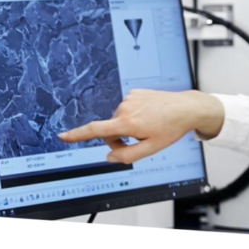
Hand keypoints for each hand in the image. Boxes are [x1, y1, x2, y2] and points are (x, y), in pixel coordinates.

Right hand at [59, 89, 224, 163]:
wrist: (186, 108)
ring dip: (128, 126)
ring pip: (119, 120)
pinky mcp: (135, 92)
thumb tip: (110, 156)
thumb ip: (128, 156)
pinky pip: (127, 109)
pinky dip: (134, 115)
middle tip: (141, 140)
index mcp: (128, 123)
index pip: (97, 130)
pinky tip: (150, 114)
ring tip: (149, 125)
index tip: (62, 136)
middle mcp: (126, 108)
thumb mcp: (152, 149)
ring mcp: (130, 98)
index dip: (77, 135)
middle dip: (120, 138)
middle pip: (110, 130)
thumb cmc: (171, 128)